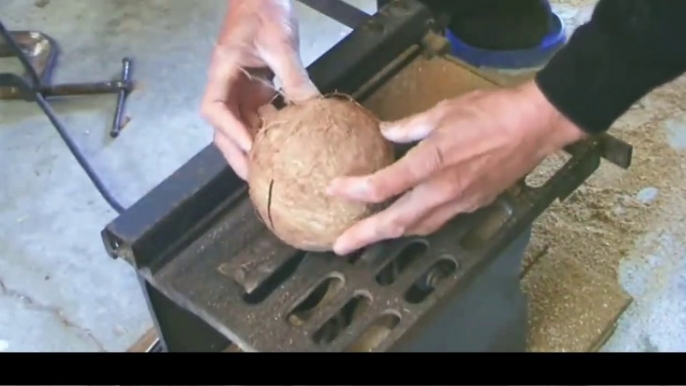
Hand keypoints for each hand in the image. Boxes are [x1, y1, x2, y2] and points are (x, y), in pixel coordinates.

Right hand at [201, 0, 319, 178]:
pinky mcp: (256, 91)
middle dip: (238, 154)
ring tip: (270, 173)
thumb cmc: (265, 11)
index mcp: (223, 71)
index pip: (215, 108)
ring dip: (254, 149)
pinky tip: (284, 151)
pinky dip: (269, 135)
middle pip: (224, 128)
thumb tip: (312, 110)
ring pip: (242, 127)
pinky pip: (259, 118)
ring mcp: (240, 90)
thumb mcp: (281, 43)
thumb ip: (293, 77)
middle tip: (257, 179)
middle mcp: (227, 85)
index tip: (249, 146)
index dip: (230, 131)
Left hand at [327, 80, 586, 254]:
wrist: (535, 125)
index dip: (354, 190)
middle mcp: (444, 190)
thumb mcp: (442, 111)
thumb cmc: (490, 112)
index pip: (384, 185)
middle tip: (340, 246)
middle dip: (365, 236)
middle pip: (397, 222)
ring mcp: (460, 202)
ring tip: (367, 237)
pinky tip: (405, 221)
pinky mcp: (473, 205)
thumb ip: (408, 127)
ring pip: (418, 227)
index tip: (333, 189)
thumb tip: (385, 132)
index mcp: (432, 162)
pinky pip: (438, 221)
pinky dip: (416, 225)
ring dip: (390, 234)